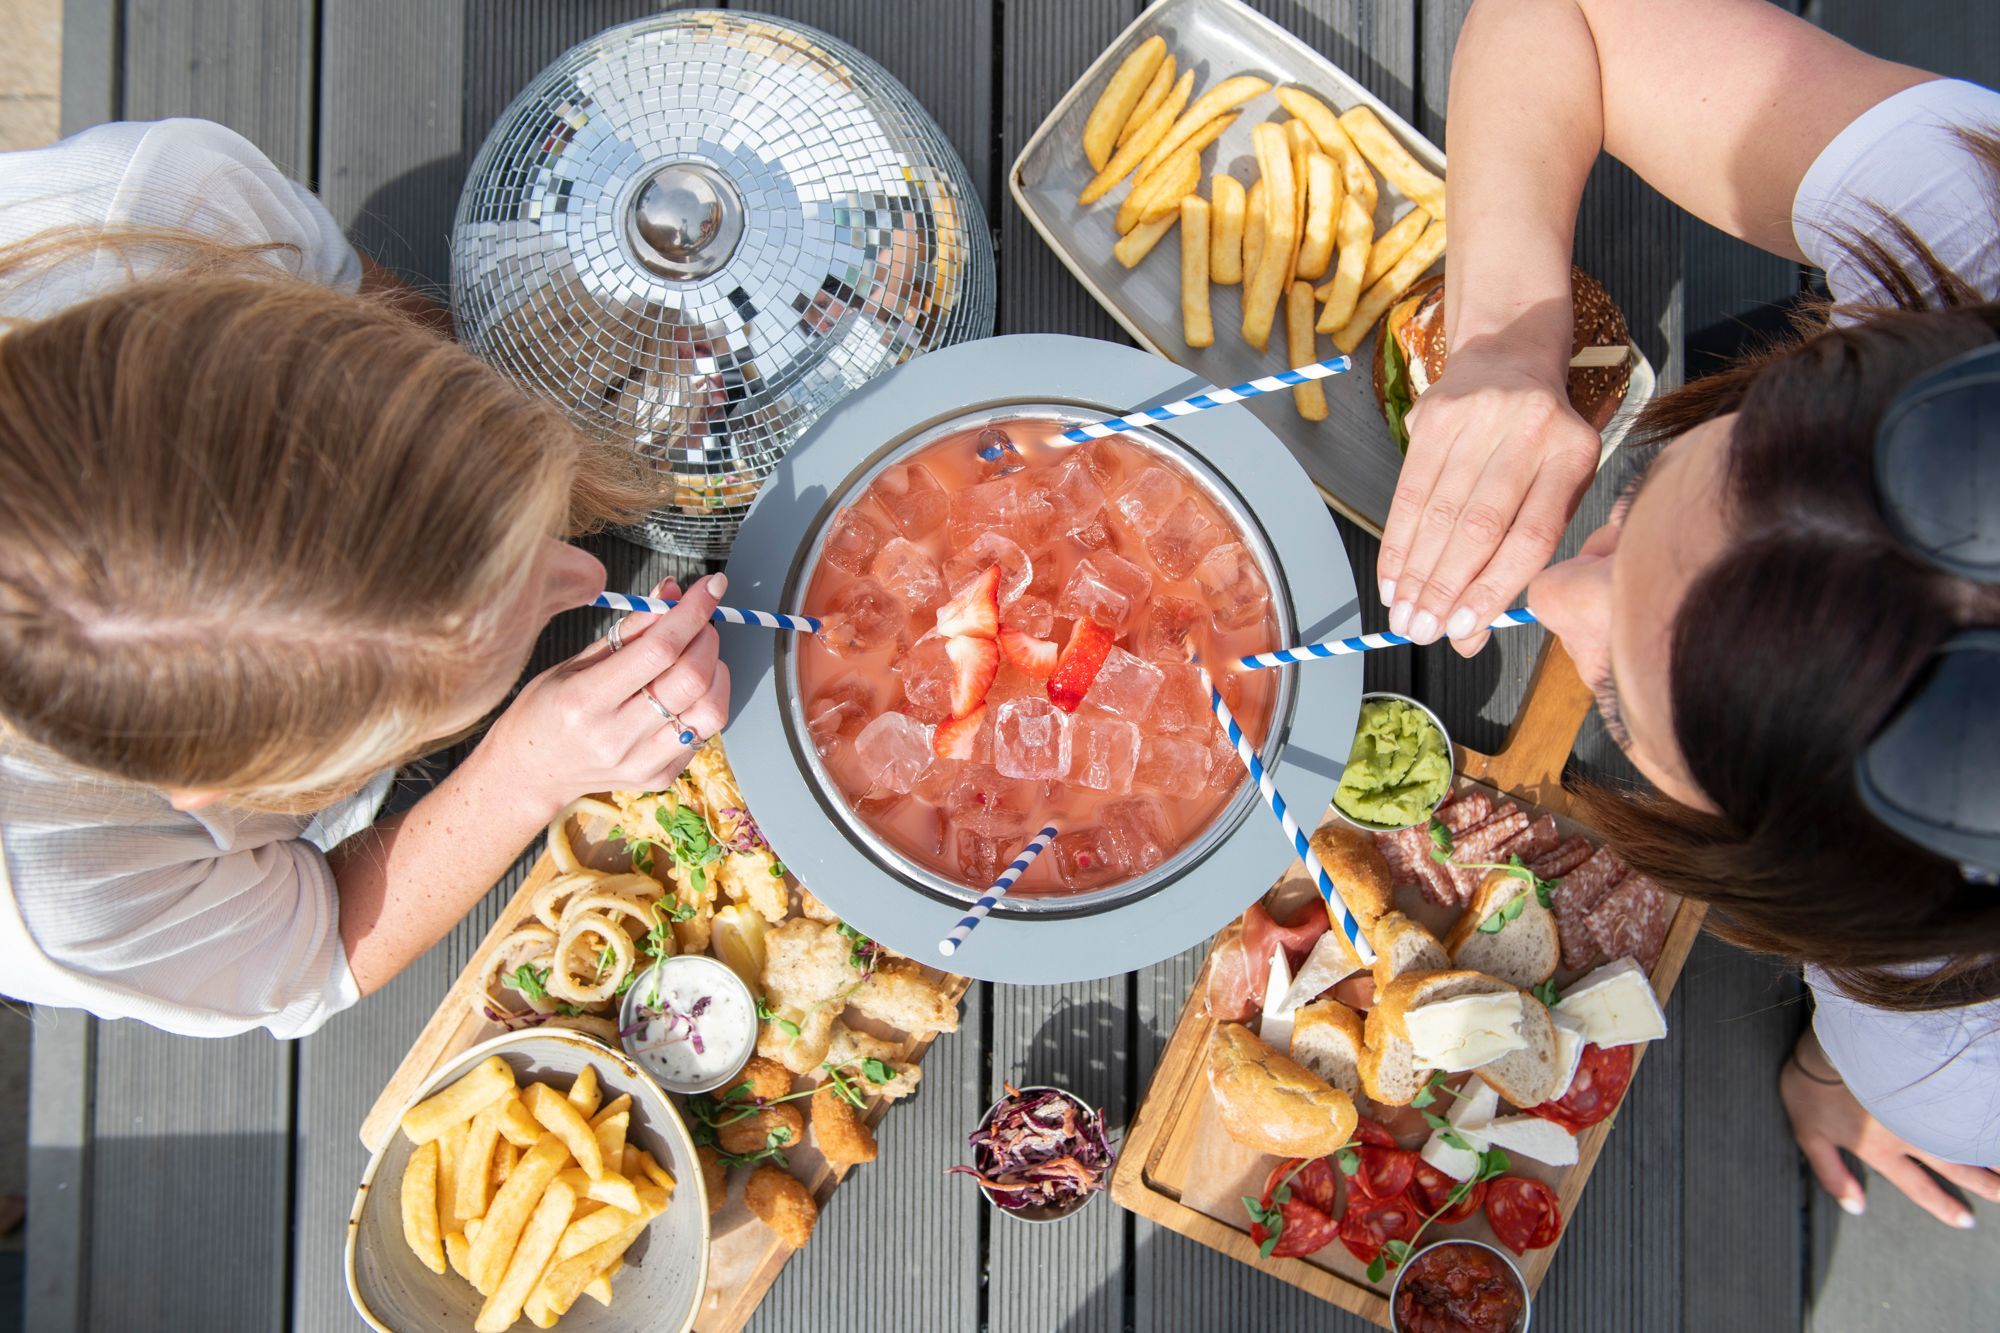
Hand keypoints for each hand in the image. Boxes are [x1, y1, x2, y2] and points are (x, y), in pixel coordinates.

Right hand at [479, 575, 732, 820]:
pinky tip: (688, 689)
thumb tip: (669, 593)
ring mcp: (640, 762)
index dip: (692, 612)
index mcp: (585, 700)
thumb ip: (628, 630)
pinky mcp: (659, 776)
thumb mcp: (575, 661)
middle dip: (707, 637)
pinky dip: (708, 700)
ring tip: (696, 656)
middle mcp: (614, 736)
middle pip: (691, 679)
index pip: (658, 650)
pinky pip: (706, 732)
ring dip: (715, 671)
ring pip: (710, 710)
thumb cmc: (547, 709)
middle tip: (698, 622)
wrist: (533, 770)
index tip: (710, 586)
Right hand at [1378, 345, 1600, 655]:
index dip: (1494, 586)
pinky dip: (1397, 540)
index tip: (1463, 629)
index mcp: (1573, 454)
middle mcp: (1531, 430)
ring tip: (1402, 613)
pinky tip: (1390, 576)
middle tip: (1421, 631)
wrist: (1506, 353)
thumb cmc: (1535, 442)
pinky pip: (1409, 489)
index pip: (1531, 535)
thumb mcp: (1549, 489)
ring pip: (1440, 511)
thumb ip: (1519, 560)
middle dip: (1445, 587)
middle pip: (1480, 525)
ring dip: (1416, 571)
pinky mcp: (1436, 413)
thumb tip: (1469, 637)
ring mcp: (1481, 416)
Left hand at [1782, 1030, 1998, 1227]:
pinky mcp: (1930, 1081)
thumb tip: (1855, 1207)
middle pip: (1956, 1166)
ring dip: (1993, 1156)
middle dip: (1986, 1185)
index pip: (1917, 1185)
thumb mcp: (1809, 1134)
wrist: (1832, 1044)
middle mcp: (1909, 1134)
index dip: (1941, 1205)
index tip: (1966, 1220)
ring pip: (1966, 1139)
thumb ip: (1831, 1173)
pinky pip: (1967, 1105)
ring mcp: (1922, 1109)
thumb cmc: (1814, 1087)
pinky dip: (1987, 1120)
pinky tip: (1996, 1122)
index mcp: (1882, 1149)